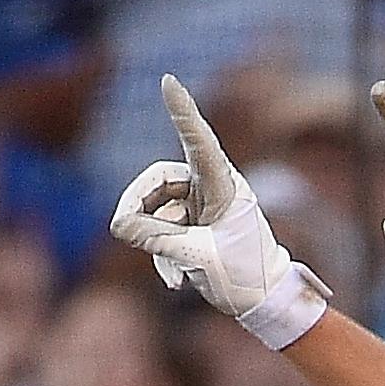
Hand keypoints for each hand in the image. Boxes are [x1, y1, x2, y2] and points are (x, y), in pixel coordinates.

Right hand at [111, 77, 329, 348]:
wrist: (267, 303)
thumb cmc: (244, 279)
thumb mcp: (195, 258)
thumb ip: (154, 239)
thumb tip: (117, 224)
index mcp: (225, 187)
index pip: (199, 142)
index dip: (183, 112)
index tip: (169, 81)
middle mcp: (215, 187)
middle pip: (160, 180)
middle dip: (139, 206)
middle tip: (121, 228)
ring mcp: (204, 203)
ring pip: (159, 208)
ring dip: (155, 240)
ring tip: (173, 277)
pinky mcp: (197, 222)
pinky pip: (165, 228)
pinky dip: (164, 254)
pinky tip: (176, 283)